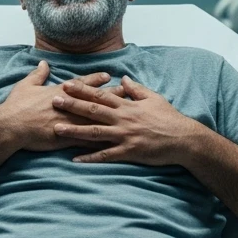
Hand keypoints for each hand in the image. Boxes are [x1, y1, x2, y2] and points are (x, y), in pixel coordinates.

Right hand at [0, 62, 123, 151]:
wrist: (11, 126)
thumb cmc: (17, 106)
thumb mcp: (26, 85)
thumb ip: (38, 74)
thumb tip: (43, 63)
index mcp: (60, 92)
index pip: (83, 84)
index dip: (96, 79)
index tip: (109, 75)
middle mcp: (69, 105)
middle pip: (95, 100)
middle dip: (113, 95)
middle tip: (127, 91)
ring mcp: (70, 121)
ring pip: (96, 118)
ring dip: (112, 117)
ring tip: (126, 116)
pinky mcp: (68, 137)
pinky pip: (88, 139)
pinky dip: (101, 141)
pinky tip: (114, 143)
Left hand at [51, 76, 203, 164]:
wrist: (184, 139)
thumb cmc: (169, 118)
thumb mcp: (153, 98)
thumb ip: (136, 89)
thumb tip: (122, 78)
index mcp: (127, 105)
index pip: (101, 95)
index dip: (82, 89)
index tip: (66, 84)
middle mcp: (123, 119)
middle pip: (93, 111)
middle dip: (72, 105)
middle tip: (53, 101)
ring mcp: (125, 136)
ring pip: (95, 132)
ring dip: (74, 131)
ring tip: (56, 129)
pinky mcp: (129, 152)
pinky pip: (106, 155)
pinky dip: (90, 157)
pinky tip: (75, 159)